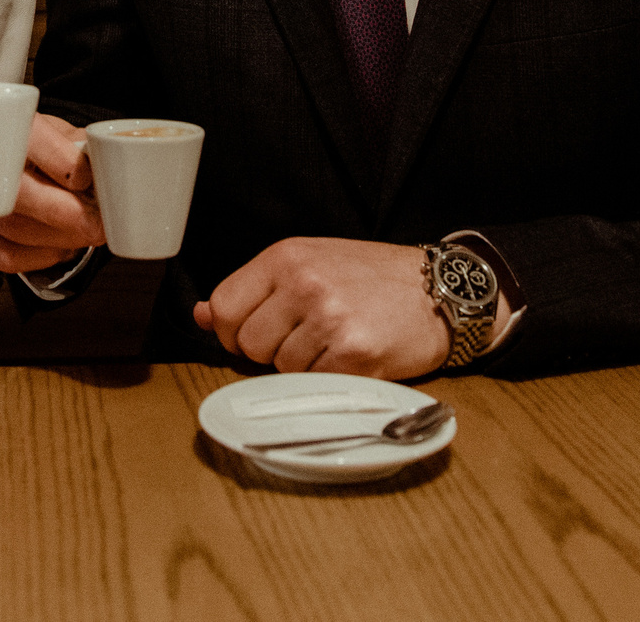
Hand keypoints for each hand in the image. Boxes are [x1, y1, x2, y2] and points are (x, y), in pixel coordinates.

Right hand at [0, 113, 105, 272]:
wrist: (21, 170)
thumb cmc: (51, 152)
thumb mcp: (70, 138)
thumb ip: (86, 149)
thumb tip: (109, 168)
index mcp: (13, 125)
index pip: (30, 138)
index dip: (60, 161)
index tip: (85, 178)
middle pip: (18, 192)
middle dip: (67, 214)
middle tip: (98, 224)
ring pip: (15, 227)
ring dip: (60, 237)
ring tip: (86, 233)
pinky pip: (5, 255)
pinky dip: (40, 256)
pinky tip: (59, 246)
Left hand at [194, 238, 447, 378]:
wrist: (439, 289)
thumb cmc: (371, 277)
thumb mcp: (309, 263)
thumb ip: (255, 290)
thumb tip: (200, 315)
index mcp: (286, 257)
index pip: (222, 308)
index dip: (232, 331)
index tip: (255, 333)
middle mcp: (304, 283)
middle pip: (247, 344)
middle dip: (269, 351)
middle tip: (306, 336)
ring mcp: (330, 318)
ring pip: (279, 369)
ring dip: (303, 366)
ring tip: (335, 341)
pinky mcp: (354, 353)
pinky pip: (313, 383)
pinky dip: (329, 378)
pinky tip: (352, 355)